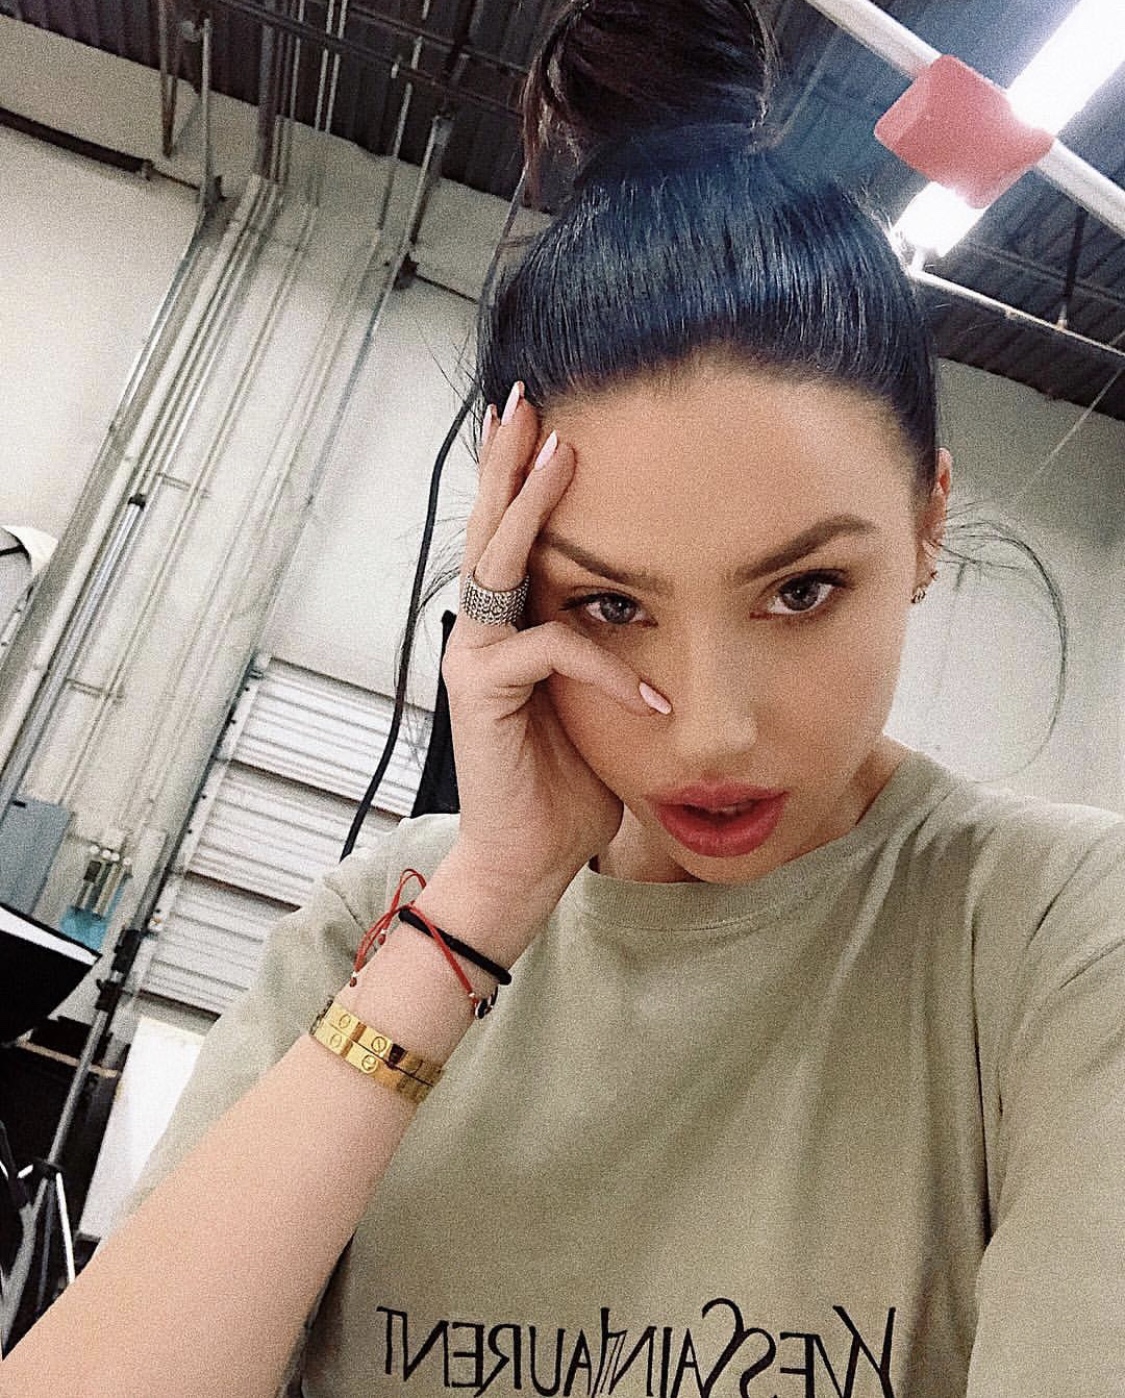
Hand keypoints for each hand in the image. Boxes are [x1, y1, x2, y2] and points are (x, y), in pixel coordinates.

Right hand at [435, 382, 662, 954]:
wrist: (529, 858)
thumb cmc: (568, 784)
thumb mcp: (601, 702)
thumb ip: (609, 651)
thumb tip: (661, 606)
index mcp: (513, 627)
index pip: (516, 539)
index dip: (525, 481)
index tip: (547, 420)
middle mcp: (484, 632)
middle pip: (492, 529)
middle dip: (510, 462)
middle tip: (527, 398)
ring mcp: (476, 659)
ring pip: (501, 565)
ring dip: (529, 505)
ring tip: (556, 448)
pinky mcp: (482, 695)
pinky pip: (552, 653)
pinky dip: (606, 667)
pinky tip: (648, 693)